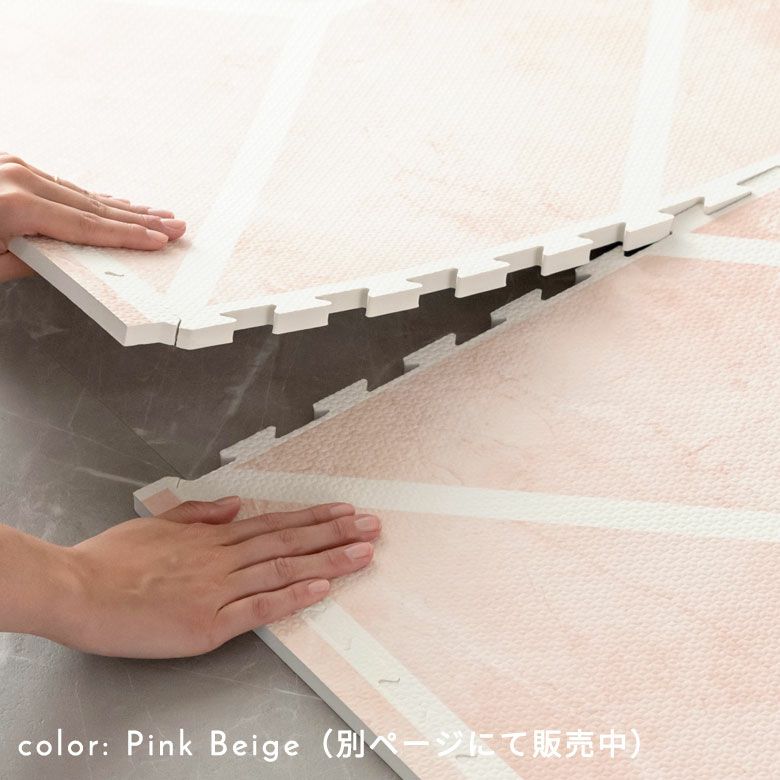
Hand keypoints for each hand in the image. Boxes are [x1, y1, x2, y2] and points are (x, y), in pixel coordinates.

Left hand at [0, 152, 185, 281]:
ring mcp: (11, 166)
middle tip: (172, 225)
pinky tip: (113, 202)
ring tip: (154, 214)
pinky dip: (89, 197)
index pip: (86, 226)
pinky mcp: (7, 166)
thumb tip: (75, 262)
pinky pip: (59, 183)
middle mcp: (16, 178)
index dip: (128, 236)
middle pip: (92, 206)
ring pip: (79, 193)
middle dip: (139, 219)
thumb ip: (34, 263)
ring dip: (121, 207)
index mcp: (14, 204)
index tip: (158, 241)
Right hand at [54, 497, 379, 657]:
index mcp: (210, 538)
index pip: (274, 525)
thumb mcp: (157, 524)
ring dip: (328, 560)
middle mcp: (221, 558)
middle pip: (289, 542)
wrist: (77, 589)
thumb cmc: (110, 560)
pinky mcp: (207, 623)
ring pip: (283, 569)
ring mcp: (217, 589)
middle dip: (335, 533)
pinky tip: (322, 588)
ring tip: (363, 551)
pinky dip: (293, 597)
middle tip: (372, 525)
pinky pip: (259, 607)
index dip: (313, 519)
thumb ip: (199, 514)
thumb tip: (236, 505)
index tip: (344, 512)